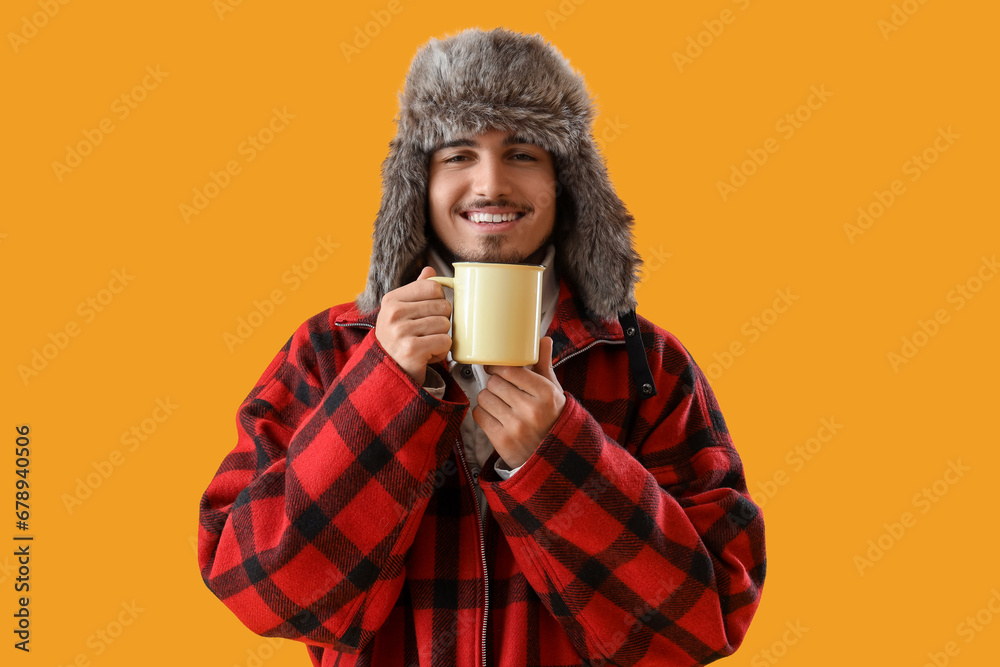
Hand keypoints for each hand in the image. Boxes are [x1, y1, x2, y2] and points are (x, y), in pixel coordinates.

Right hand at [375, 266, 451, 384]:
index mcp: (392, 299)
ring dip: (441, 339)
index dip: (439, 301)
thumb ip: (416, 290)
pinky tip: (427, 355)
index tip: (428, 314)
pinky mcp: (411, 350)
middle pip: (443, 306)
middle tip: (426, 334)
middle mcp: (394, 313)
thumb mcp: (401, 313)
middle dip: (441, 322)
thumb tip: (430, 270)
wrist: (387, 372)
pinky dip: (441, 352)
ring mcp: (401, 331)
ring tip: (425, 345)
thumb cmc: (398, 341)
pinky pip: (445, 342)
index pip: (433, 287)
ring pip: (445, 325)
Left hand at [473, 337, 565, 468]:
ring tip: (499, 404)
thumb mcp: (553, 391)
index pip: (509, 369)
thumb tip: (543, 338)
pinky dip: (483, 414)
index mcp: (546, 394)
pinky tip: (495, 417)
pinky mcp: (503, 441)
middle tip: (501, 389)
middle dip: (495, 384)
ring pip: (484, 398)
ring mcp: (516, 427)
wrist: (554, 457)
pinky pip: (479, 416)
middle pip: (494, 383)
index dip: (497, 366)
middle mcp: (531, 410)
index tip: (495, 368)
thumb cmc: (551, 417)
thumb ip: (544, 365)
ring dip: (488, 399)